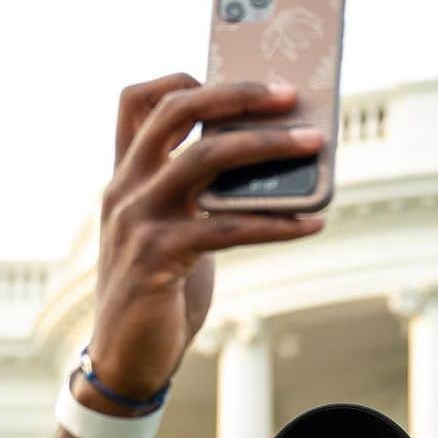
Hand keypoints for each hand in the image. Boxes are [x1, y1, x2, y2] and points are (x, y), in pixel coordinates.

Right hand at [90, 74, 324, 400]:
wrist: (124, 361)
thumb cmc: (158, 295)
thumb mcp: (170, 233)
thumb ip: (197, 198)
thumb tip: (269, 166)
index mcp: (124, 177)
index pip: (135, 101)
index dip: (181, 78)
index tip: (229, 76)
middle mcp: (124, 189)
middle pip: (177, 112)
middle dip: (237, 95)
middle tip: (289, 93)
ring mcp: (137, 222)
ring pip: (204, 158)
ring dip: (266, 146)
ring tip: (313, 145)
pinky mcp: (157, 260)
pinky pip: (227, 228)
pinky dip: (276, 222)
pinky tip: (312, 223)